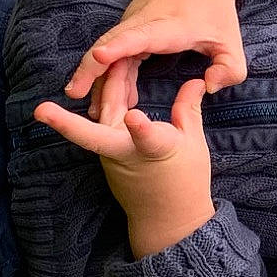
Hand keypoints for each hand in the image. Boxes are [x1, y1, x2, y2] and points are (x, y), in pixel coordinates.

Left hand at [34, 76, 213, 255]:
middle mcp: (126, 152)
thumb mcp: (194, 143)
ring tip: (105, 56)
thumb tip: (197, 80)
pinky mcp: (106, 154)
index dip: (142, 128)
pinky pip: (101, 120)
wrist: (167, 220)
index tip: (136, 117)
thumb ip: (188, 109)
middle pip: (102, 125)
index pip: (148, 139)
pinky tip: (108, 76)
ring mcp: (111, 154)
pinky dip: (106, 97)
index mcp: (156, 151)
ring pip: (100, 114)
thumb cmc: (185, 182)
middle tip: (78, 74)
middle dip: (84, 105)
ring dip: (101, 86)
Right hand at [65, 0, 247, 117]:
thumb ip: (230, 69)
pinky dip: (106, 74)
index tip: (99, 56)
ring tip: (92, 110)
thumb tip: (208, 88)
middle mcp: (142, 22)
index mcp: (168, 26)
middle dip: (90, 69)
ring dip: (96, 78)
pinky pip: (111, 52)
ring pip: (105, 50)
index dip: (118, 46)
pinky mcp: (128, 27)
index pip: (138, 35)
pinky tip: (109, 99)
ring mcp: (131, 23)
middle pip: (109, 44)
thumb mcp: (232, 40)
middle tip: (77, 98)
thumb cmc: (215, 9)